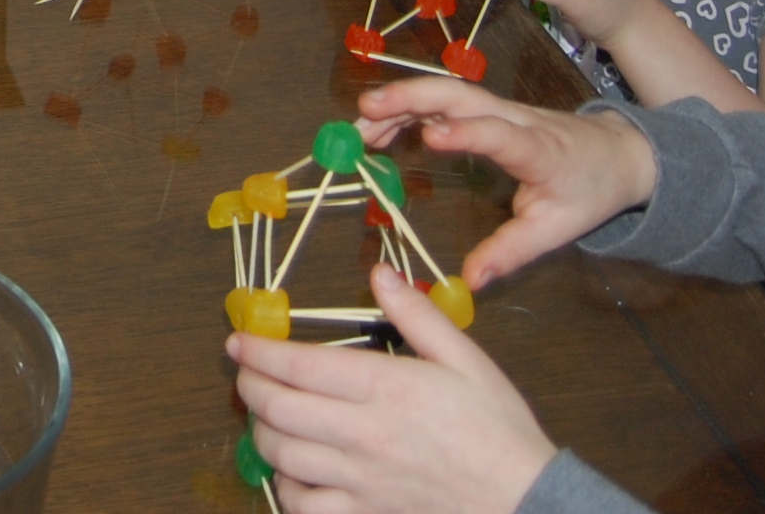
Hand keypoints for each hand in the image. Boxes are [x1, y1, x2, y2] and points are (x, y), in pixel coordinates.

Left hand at [232, 266, 553, 513]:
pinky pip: (305, 505)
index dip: (258, 352)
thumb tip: (379, 274)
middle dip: (249, 387)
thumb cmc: (497, 429)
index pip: (299, 366)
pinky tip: (290, 471)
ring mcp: (362, 479)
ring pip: (283, 456)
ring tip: (264, 414)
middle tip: (245, 374)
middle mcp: (365, 433)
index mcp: (386, 388)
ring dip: (261, 432)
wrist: (525, 501)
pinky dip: (285, 489)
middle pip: (278, 408)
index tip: (239, 341)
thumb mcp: (466, 359)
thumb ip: (417, 315)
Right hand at [352, 80, 655, 285]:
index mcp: (536, 149)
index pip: (500, 135)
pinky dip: (411, 107)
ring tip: (361, 126)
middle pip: (460, 96)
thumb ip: (511, 253)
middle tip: (366, 112)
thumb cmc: (586, 191)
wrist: (616, 153)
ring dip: (401, 101)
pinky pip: (445, 101)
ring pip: (446, 93)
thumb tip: (469, 282)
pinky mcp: (489, 109)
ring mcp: (500, 108)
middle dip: (410, 98)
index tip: (431, 137)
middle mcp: (514, 119)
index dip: (468, 133)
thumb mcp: (556, 230)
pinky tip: (384, 127)